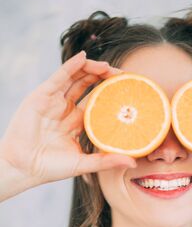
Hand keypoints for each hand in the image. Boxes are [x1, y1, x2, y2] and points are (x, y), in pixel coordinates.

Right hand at [0, 51, 136, 186]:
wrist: (23, 167)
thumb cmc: (51, 168)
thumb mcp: (84, 164)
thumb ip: (106, 161)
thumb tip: (132, 163)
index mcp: (77, 123)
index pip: (98, 103)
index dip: (112, 95)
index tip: (130, 91)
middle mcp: (66, 109)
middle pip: (88, 86)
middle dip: (105, 78)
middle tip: (123, 76)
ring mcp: (54, 101)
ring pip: (75, 78)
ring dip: (91, 69)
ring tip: (108, 67)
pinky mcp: (42, 96)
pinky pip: (59, 77)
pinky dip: (71, 66)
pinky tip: (84, 58)